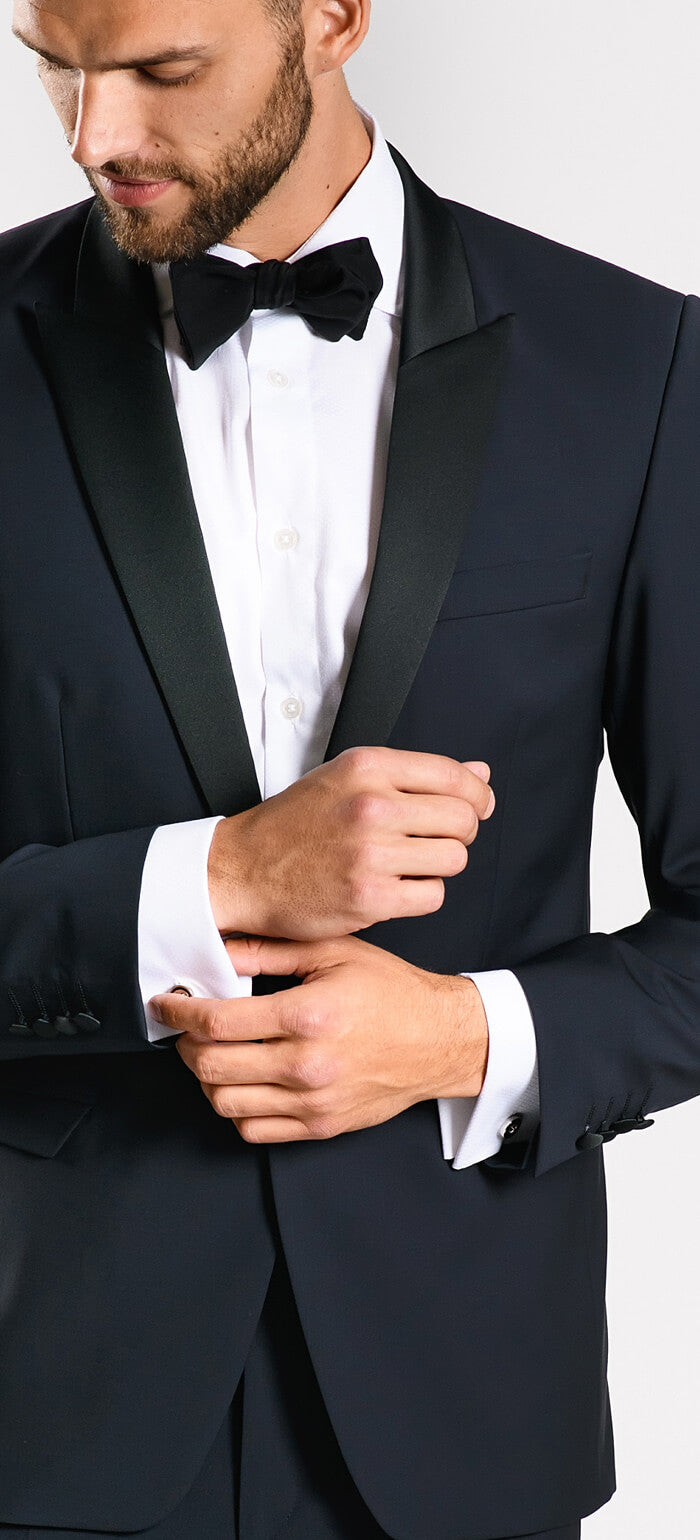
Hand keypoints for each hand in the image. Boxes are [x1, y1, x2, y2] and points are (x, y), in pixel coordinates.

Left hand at [149, 934, 488, 1144]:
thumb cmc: (390, 991)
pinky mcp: (320, 1126)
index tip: (167, 1003)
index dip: (179, 1012)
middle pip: (212, 1066)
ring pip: (225, 1103)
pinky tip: (241, 1082)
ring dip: (205, 1078)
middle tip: (186, 1027)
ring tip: (212, 1053)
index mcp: (308, 1014)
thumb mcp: (333, 952)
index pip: (217, 1022)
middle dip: (185, 1044)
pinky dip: (234, 1107)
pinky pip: (253, 1129)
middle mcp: (307, 1064)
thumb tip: (217, 949)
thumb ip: (270, 951)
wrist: (440, 1040)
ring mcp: (313, 1101)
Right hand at [208, 746, 494, 939]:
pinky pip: (432, 895)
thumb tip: (480, 772)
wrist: (243, 870)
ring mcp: (371, 853)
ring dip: (440, 865)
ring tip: (410, 864)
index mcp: (367, 768)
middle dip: (460, 833)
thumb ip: (414, 775)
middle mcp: (371, 806)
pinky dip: (421, 893)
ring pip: (454, 859)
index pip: (455, 777)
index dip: (478, 795)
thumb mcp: (347, 779)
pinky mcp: (370, 897)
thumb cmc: (294, 825)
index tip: (478, 807)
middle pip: (462, 820)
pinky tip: (396, 886)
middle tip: (438, 840)